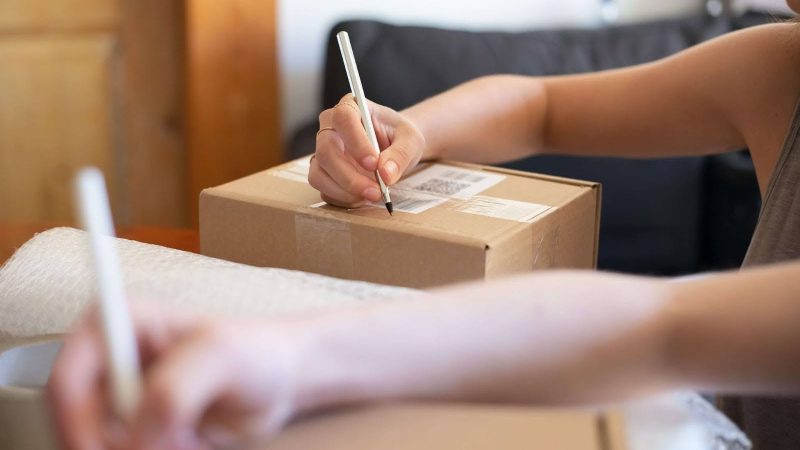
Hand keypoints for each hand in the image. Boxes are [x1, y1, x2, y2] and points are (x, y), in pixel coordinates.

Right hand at [47, 304, 304, 449]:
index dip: (78, 425)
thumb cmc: (255, 352)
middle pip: (75, 425)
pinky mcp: (133, 431)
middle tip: (170, 444)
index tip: (107, 449)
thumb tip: (137, 434)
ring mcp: (118, 401)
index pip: (68, 380)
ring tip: (189, 439)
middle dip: (115, 446)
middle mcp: (107, 363)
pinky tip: (189, 444)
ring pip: (99, 445)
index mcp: (116, 324)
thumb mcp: (221, 358)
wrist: (278, 381)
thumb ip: (175, 390)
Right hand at [310, 95, 425, 207]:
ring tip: (372, 196)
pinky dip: (342, 198)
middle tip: (376, 191)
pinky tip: (362, 198)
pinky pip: (323, 189)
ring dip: (345, 190)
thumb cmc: (399, 137)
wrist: (394, 148)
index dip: (356, 142)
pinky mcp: (322, 173)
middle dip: (350, 176)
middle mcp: (330, 127)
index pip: (343, 118)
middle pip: (326, 150)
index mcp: (351, 107)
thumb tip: (386, 174)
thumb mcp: (410, 140)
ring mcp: (322, 151)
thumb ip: (401, 153)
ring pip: (319, 173)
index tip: (374, 164)